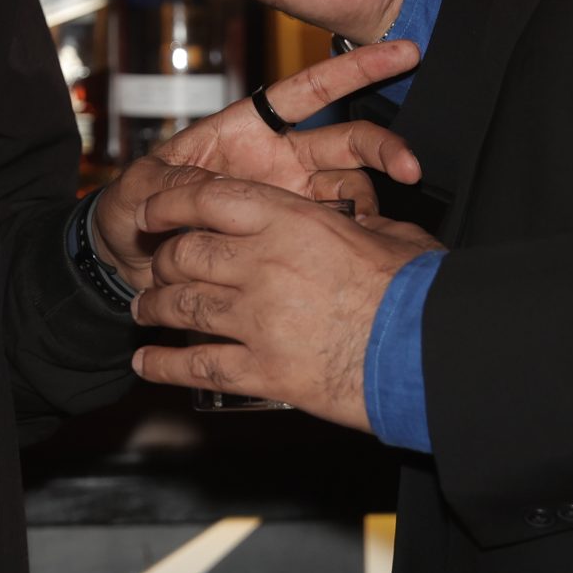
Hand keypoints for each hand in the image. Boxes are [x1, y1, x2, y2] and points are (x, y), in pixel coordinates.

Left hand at [91, 42, 422, 291]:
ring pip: (352, 192)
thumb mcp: (141, 189)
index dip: (354, 69)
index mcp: (247, 130)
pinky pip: (333, 241)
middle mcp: (281, 161)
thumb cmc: (135, 211)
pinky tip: (351, 262)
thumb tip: (196, 189)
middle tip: (410, 167)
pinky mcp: (295, 245)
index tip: (404, 53)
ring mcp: (294, 204)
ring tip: (360, 230)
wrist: (134, 266)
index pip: (308, 90)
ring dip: (364, 206)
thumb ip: (169, 182)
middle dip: (384, 147)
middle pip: (347, 141)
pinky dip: (348, 247)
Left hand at [128, 179, 442, 431]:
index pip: (208, 200)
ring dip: (156, 308)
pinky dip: (165, 365)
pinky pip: (198, 366)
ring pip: (184, 306)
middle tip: (155, 268)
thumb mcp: (389, 235)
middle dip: (163, 261)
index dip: (171, 204)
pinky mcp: (264, 372)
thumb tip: (361, 217)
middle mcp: (263, 265)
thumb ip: (361, 222)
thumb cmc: (417, 290)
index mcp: (291, 221)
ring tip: (145, 310)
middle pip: (187, 254)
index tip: (152, 211)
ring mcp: (258, 320)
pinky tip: (148, 364)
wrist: (427, 352)